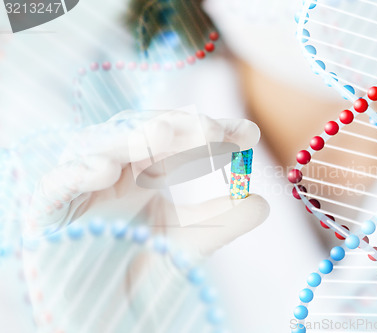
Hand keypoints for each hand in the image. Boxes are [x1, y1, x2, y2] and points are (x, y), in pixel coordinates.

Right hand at [25, 109, 269, 255]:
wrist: (101, 311)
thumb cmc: (140, 268)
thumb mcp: (188, 243)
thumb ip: (222, 222)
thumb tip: (263, 202)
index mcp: (146, 171)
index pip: (179, 141)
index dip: (210, 132)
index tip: (248, 133)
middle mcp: (115, 171)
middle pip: (142, 132)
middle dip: (177, 127)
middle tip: (213, 129)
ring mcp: (81, 187)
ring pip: (98, 146)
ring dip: (129, 138)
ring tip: (164, 136)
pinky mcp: (48, 211)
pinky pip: (56, 184)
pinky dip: (77, 173)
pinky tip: (105, 170)